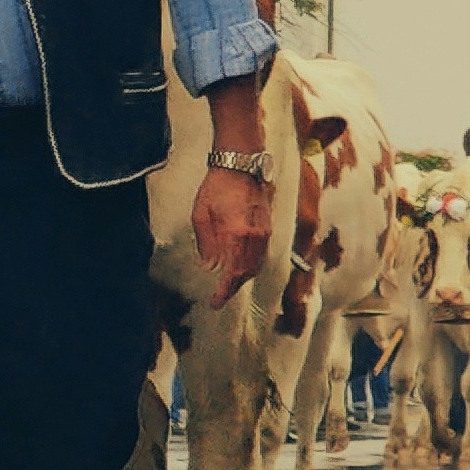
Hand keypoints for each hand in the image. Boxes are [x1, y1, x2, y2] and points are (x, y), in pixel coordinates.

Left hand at [194, 163, 272, 305]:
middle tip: (218, 298)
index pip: (233, 271)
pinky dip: (251, 266)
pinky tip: (239, 269)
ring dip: (242, 279)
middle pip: (247, 272)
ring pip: (256, 265)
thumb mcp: (201, 214)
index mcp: (237, 233)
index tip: (215, 303)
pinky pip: (261, 254)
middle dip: (233, 288)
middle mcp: (255, 236)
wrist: (240, 166)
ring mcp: (265, 232)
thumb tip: (209, 267)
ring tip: (227, 286)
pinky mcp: (268, 227)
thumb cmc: (216, 187)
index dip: (225, 291)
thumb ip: (206, 243)